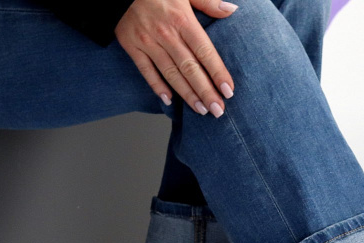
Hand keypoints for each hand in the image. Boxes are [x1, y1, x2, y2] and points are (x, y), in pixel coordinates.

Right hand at [114, 0, 238, 116]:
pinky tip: (169, 101)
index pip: (205, 52)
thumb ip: (208, 1)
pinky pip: (146, 71)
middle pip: (190, 69)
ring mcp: (148, 42)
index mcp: (182, 19)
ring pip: (171, 74)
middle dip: (206, 92)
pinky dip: (157, 87)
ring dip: (188, 94)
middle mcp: (166, 34)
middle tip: (218, 110)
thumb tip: (232, 10)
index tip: (228, 91)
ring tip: (201, 110)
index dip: (218, 73)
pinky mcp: (132, 46)